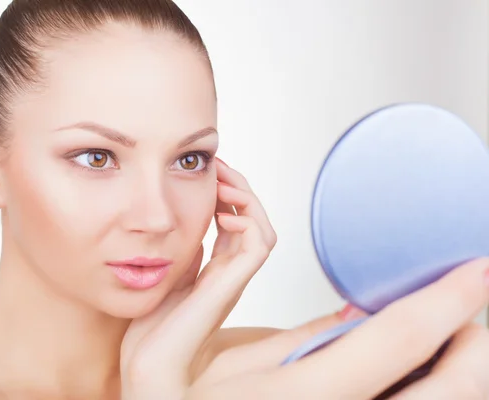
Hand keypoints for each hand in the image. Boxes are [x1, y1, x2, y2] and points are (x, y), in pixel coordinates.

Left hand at [120, 158, 276, 398]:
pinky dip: (249, 222)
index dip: (227, 194)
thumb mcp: (164, 274)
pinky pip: (260, 246)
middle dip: (239, 189)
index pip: (235, 223)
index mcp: (216, 270)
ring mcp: (234, 280)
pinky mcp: (232, 286)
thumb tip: (181, 219)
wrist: (149, 360)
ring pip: (264, 229)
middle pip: (254, 221)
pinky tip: (224, 215)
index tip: (209, 173)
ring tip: (223, 184)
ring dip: (247, 199)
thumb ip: (180, 250)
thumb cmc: (152, 325)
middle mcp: (230, 273)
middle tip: (219, 168)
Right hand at [185, 257, 488, 399]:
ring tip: (447, 335)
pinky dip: (435, 388)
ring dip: (463, 367)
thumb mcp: (226, 361)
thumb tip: (356, 314)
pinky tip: (418, 369)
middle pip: (456, 389)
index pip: (398, 339)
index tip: (476, 266)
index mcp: (306, 398)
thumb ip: (296, 338)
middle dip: (474, 339)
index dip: (448, 298)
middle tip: (466, 308)